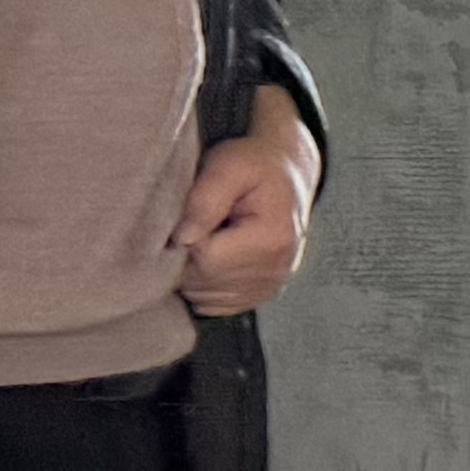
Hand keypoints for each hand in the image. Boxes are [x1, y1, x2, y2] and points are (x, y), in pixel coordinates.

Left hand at [174, 88, 320, 312]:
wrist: (287, 172)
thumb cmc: (255, 165)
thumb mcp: (229, 165)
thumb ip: (205, 198)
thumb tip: (182, 237)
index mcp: (273, 238)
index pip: (205, 258)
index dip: (187, 236)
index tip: (194, 213)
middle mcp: (278, 268)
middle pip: (204, 281)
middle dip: (188, 255)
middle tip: (200, 224)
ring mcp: (272, 285)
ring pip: (205, 297)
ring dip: (195, 270)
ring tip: (210, 237)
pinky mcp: (263, 294)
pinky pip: (215, 305)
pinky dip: (205, 284)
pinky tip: (215, 255)